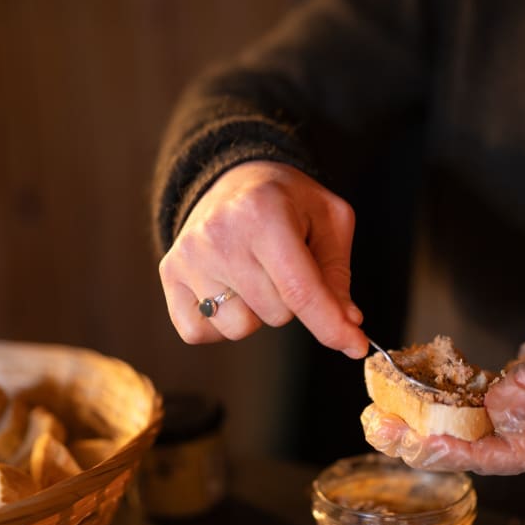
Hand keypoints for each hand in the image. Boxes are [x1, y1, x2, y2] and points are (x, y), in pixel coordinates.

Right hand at [159, 161, 367, 356]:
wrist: (232, 178)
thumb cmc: (286, 201)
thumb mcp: (328, 219)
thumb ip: (337, 272)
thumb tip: (346, 321)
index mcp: (264, 214)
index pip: (301, 291)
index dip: (332, 326)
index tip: (355, 346)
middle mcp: (219, 234)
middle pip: (276, 314)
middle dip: (292, 302)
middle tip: (283, 267)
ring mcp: (189, 256)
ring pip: (240, 328)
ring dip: (257, 312)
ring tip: (254, 274)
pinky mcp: (169, 274)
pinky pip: (201, 333)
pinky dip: (221, 323)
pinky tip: (228, 290)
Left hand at [362, 275, 524, 473]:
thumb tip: (502, 406)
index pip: (514, 457)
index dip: (469, 456)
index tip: (430, 447)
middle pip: (480, 449)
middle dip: (429, 447)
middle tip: (385, 434)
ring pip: (469, 427)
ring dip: (424, 426)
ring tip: (380, 420)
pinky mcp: (515, 388)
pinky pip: (473, 399)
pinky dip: (441, 397)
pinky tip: (409, 391)